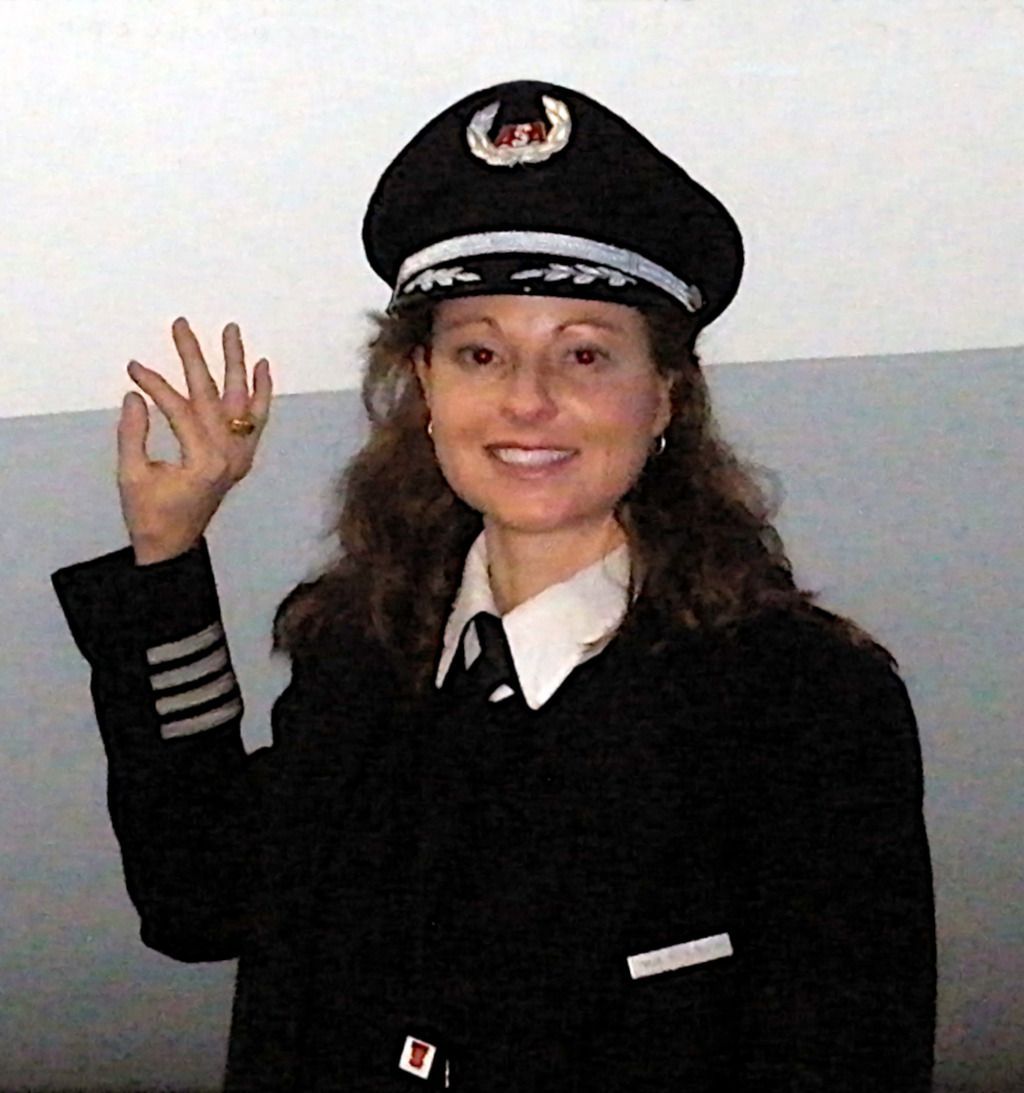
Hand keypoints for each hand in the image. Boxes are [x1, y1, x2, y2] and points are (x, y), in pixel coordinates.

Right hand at [118, 317, 272, 564]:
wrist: (174, 546)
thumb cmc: (150, 516)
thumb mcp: (132, 476)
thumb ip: (133, 434)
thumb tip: (135, 394)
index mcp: (204, 462)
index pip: (181, 410)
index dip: (156, 387)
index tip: (134, 368)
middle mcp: (229, 457)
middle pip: (213, 397)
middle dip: (196, 358)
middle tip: (182, 326)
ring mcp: (240, 457)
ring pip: (242, 402)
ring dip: (237, 365)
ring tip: (232, 332)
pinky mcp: (242, 459)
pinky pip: (257, 420)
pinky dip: (261, 394)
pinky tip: (261, 367)